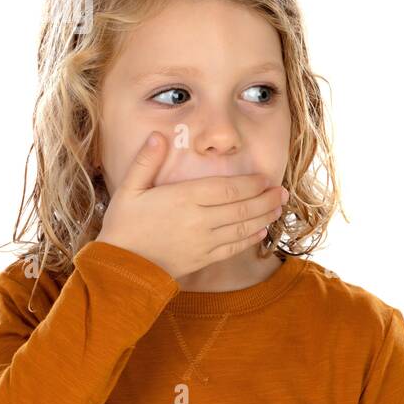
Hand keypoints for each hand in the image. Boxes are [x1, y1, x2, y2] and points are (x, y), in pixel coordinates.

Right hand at [95, 131, 289, 280]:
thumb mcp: (129, 189)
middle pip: (242, 207)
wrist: (121, 268)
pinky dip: (250, 238)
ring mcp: (204, 242)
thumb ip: (146, 161)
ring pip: (242, 227)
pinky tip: (261, 231)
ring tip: (278, 208)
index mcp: (184, 199)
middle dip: (266, 199)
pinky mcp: (203, 259)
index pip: (227, 188)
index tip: (266, 179)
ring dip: (264, 217)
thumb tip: (158, 135)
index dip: (251, 184)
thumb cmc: (123, 225)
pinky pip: (234, 248)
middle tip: (282, 192)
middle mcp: (199, 220)